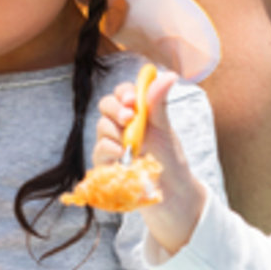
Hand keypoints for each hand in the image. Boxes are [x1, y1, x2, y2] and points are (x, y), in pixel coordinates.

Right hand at [95, 70, 206, 254]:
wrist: (171, 194)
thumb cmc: (170, 161)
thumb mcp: (165, 130)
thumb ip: (159, 103)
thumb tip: (167, 74)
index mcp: (138, 114)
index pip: (123, 93)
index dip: (124, 93)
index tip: (133, 100)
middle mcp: (122, 126)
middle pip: (106, 106)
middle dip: (116, 109)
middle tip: (129, 118)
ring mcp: (112, 144)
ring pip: (101, 126)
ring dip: (116, 132)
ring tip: (133, 145)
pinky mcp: (105, 163)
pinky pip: (99, 149)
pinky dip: (110, 150)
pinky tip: (124, 157)